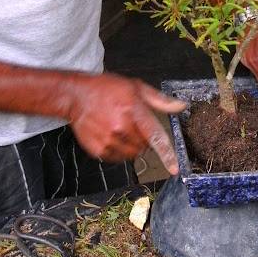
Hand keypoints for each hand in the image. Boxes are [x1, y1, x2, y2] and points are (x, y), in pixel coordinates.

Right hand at [67, 73, 185, 174]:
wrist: (76, 96)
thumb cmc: (107, 89)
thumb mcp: (136, 88)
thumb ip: (160, 101)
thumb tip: (181, 105)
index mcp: (134, 112)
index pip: (155, 138)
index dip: (167, 155)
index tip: (174, 169)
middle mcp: (121, 128)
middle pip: (145, 147)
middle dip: (144, 139)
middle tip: (133, 125)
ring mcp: (108, 140)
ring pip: (132, 154)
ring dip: (132, 146)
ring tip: (121, 129)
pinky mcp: (98, 149)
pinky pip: (118, 158)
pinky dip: (119, 150)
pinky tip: (111, 135)